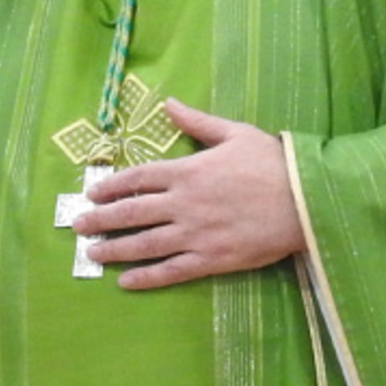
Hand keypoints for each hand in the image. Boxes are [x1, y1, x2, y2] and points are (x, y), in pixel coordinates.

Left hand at [74, 99, 307, 290]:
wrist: (306, 200)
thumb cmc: (273, 163)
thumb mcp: (234, 133)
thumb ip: (197, 122)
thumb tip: (168, 104)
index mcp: (188, 170)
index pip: (138, 177)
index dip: (111, 186)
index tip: (92, 194)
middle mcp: (184, 203)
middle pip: (132, 212)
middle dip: (101, 219)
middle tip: (78, 226)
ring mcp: (196, 234)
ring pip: (145, 244)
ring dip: (115, 249)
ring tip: (93, 253)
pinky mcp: (212, 259)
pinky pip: (172, 271)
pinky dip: (146, 278)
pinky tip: (126, 281)